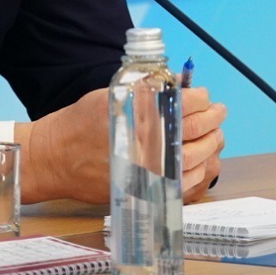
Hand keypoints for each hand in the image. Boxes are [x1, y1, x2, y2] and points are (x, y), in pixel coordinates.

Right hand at [15, 86, 226, 203]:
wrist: (56, 158)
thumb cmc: (79, 123)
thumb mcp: (111, 95)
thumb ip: (144, 90)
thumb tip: (177, 85)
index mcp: (137, 115)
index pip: (185, 104)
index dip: (201, 98)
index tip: (205, 96)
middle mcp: (146, 143)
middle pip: (195, 132)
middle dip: (213, 119)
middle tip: (219, 112)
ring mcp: (148, 169)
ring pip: (196, 159)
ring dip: (212, 145)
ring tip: (216, 135)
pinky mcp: (146, 189)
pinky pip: (184, 185)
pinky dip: (199, 172)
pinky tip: (203, 161)